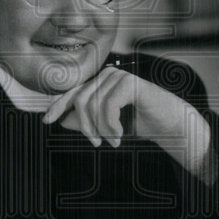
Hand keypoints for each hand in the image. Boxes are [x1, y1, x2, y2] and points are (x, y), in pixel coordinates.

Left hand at [42, 67, 212, 179]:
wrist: (171, 126)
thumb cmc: (141, 124)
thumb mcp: (108, 126)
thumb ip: (87, 121)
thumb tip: (61, 119)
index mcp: (101, 83)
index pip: (73, 92)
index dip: (58, 106)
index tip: (46, 121)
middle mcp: (107, 75)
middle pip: (80, 101)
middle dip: (85, 126)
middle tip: (96, 143)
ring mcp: (119, 76)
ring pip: (92, 105)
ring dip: (101, 129)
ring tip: (113, 141)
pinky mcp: (130, 83)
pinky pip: (107, 106)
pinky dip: (111, 125)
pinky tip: (120, 135)